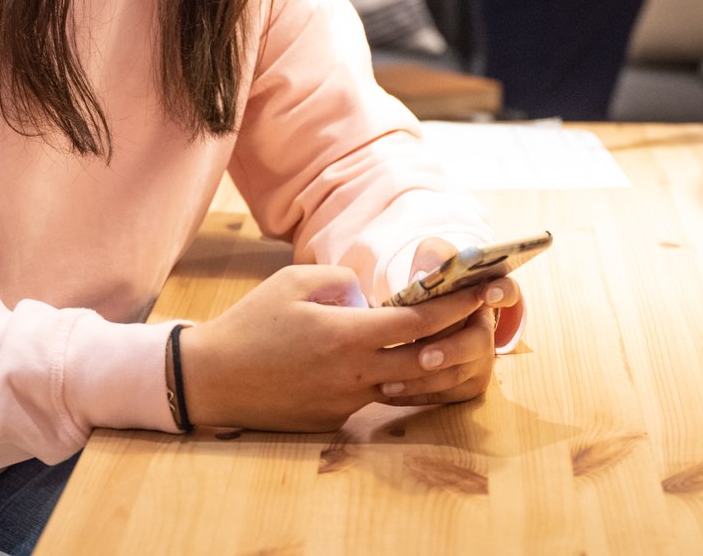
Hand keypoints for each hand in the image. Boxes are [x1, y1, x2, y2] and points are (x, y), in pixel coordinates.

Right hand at [177, 263, 506, 431]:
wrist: (214, 379)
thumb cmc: (252, 323)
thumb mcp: (293, 283)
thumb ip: (340, 282)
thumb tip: (369, 293)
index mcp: (346, 337)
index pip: (417, 322)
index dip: (455, 305)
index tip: (483, 290)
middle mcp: (354, 375)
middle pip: (426, 359)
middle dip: (462, 335)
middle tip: (488, 316)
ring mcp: (347, 403)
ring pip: (408, 385)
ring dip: (435, 363)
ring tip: (456, 339)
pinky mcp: (336, 420)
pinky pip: (377, 396)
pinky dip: (396, 379)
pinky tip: (401, 360)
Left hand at [373, 238, 521, 405]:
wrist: (423, 316)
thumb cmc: (431, 281)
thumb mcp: (433, 260)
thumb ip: (434, 258)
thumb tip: (425, 276)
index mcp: (488, 293)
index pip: (506, 290)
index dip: (500, 292)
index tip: (487, 294)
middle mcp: (489, 330)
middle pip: (478, 342)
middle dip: (451, 350)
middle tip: (424, 358)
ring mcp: (480, 360)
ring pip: (456, 375)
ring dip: (422, 380)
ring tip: (388, 383)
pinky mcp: (466, 385)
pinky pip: (443, 395)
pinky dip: (414, 394)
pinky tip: (385, 393)